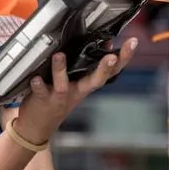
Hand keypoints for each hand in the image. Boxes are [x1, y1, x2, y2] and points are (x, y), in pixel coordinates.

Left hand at [14, 38, 138, 145]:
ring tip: (59, 55)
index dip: (124, 58)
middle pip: (96, 80)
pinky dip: (38, 85)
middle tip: (112, 56)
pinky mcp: (43, 100)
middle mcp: (77, 91)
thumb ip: (90, 66)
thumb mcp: (78, 84)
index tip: (132, 43)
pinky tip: (36, 78)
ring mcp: (60, 97)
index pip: (111, 71)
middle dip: (105, 68)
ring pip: (63, 84)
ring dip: (61, 70)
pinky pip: (40, 92)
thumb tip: (105, 42)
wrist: (39, 127)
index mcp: (87, 84)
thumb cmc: (59, 100)